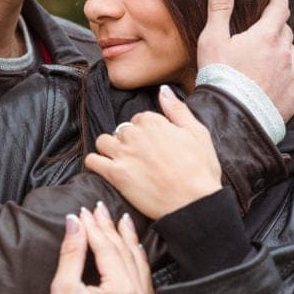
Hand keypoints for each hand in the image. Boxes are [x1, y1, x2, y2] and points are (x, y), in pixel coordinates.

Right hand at [44, 203, 152, 293]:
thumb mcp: (63, 287)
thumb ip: (72, 251)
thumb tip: (74, 221)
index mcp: (122, 293)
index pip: (108, 249)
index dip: (94, 228)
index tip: (84, 211)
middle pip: (126, 255)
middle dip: (111, 230)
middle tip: (99, 210)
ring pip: (140, 268)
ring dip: (128, 244)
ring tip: (121, 222)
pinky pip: (143, 286)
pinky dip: (136, 266)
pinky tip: (131, 252)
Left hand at [84, 87, 221, 219]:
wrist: (194, 203)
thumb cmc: (201, 170)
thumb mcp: (198, 132)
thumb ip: (177, 109)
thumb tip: (163, 90)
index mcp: (154, 122)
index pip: (140, 118)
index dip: (147, 132)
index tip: (155, 146)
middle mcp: (135, 135)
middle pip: (122, 130)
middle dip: (129, 141)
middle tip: (142, 158)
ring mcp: (123, 154)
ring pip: (103, 142)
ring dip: (110, 149)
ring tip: (122, 162)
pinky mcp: (115, 175)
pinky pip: (92, 161)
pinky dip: (95, 164)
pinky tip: (106, 169)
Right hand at [196, 0, 293, 120]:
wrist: (232, 117)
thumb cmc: (219, 76)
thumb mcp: (212, 38)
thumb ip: (219, 7)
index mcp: (266, 34)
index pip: (279, 7)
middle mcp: (284, 51)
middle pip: (286, 30)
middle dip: (278, 24)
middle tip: (268, 25)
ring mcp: (291, 74)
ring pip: (293, 51)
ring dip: (285, 47)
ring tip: (273, 51)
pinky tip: (289, 70)